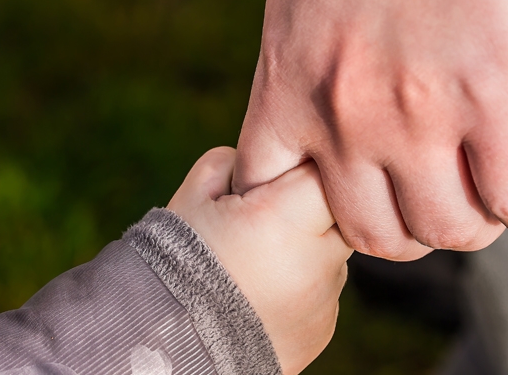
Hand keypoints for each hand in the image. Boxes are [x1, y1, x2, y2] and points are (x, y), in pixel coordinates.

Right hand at [168, 147, 352, 374]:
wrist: (168, 346)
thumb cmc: (174, 265)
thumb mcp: (192, 198)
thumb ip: (232, 164)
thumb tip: (260, 162)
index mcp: (284, 219)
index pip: (324, 172)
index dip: (300, 169)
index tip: (276, 181)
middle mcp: (316, 260)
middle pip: (339, 213)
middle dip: (309, 208)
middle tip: (267, 220)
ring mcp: (324, 299)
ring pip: (333, 253)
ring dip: (307, 248)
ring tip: (257, 264)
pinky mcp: (323, 327)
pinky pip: (324, 289)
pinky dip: (302, 284)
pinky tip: (261, 292)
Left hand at [233, 0, 507, 260]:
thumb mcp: (304, 8)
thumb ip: (310, 71)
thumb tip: (339, 119)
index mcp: (290, 87)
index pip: (270, 196)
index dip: (309, 217)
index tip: (345, 203)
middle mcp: (345, 117)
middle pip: (372, 234)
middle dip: (406, 230)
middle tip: (433, 205)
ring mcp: (418, 116)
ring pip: (445, 230)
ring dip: (472, 226)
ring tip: (489, 204)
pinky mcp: (495, 100)